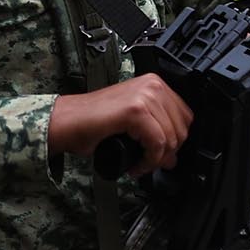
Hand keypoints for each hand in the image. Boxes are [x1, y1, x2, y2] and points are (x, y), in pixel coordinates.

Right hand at [46, 75, 191, 172]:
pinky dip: (148, 161)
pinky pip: (157, 144)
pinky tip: (136, 166)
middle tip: (149, 163)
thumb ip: (155, 134)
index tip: (160, 155)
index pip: (185, 117)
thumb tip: (172, 158)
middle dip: (167, 153)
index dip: (175, 141)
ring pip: (171, 138)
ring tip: (139, 165)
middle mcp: (152, 85)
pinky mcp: (136, 110)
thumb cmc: (89, 123)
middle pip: (181, 129)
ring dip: (156, 159)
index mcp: (153, 84)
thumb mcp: (132, 124)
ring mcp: (145, 95)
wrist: (64, 122)